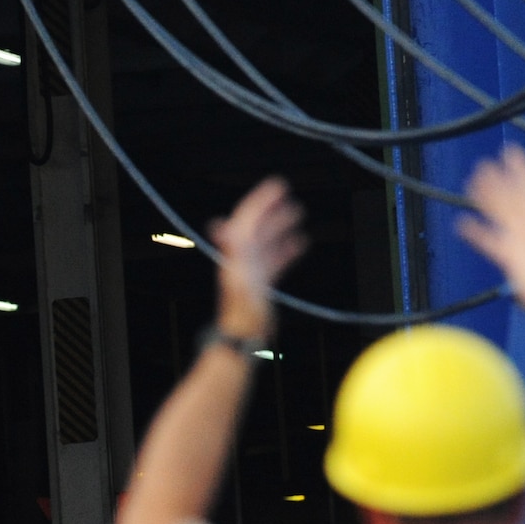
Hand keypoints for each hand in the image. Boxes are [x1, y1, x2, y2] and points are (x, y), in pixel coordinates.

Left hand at [209, 177, 307, 339]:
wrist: (244, 338)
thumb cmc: (242, 311)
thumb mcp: (239, 276)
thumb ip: (234, 250)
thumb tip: (224, 224)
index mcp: (237, 253)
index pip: (247, 219)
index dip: (260, 200)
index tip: (277, 185)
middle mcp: (242, 259)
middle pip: (257, 226)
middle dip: (271, 209)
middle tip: (287, 193)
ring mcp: (252, 271)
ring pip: (267, 241)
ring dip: (280, 226)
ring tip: (297, 213)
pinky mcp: (261, 284)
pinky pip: (275, 260)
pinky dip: (287, 249)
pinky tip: (300, 243)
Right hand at [455, 144, 524, 314]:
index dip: (520, 168)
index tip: (510, 151)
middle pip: (509, 197)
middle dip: (497, 180)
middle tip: (483, 164)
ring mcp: (516, 239)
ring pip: (496, 213)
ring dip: (484, 199)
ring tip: (471, 184)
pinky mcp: (507, 256)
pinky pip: (488, 240)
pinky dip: (475, 232)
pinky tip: (463, 224)